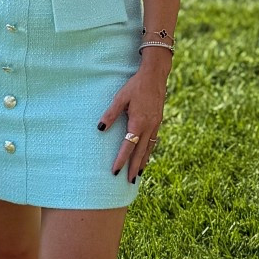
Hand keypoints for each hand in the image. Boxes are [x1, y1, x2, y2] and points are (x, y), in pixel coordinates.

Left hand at [99, 66, 167, 183]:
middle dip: (134, 168)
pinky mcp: (158, 121)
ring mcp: (155, 125)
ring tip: (138, 174)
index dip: (121, 160)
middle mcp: (148, 127)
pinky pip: (153, 141)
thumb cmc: (135, 86)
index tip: (115, 171)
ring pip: (148, 148)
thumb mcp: (120, 98)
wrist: (155, 76)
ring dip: (143, 162)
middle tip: (130, 182)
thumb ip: (110, 114)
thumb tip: (100, 128)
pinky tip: (146, 156)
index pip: (128, 147)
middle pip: (140, 153)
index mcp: (138, 123)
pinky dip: (149, 151)